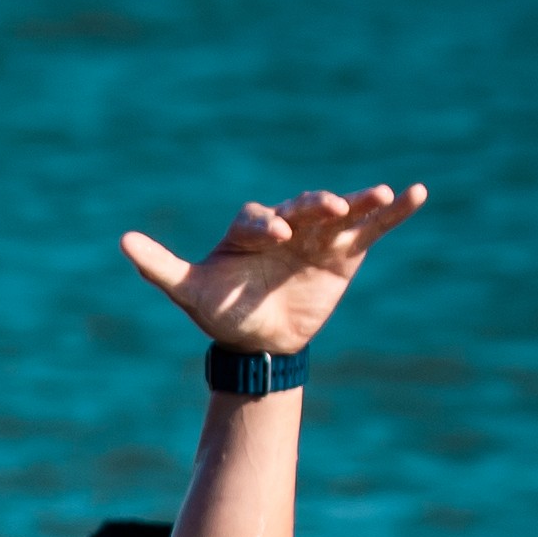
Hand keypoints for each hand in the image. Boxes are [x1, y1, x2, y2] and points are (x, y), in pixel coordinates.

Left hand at [121, 183, 428, 356]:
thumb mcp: (189, 291)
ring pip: (341, 211)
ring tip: (382, 193)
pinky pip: (372, 227)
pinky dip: (393, 211)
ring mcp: (319, 235)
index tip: (278, 236)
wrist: (258, 343)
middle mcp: (286, 224)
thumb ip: (160, 266)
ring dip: (360, 200)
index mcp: (248, 230)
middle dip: (316, 206)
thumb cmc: (221, 311)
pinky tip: (416, 194)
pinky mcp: (346, 251)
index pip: (258, 219)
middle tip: (329, 209)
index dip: (268, 225)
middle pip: (303, 206)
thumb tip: (122, 240)